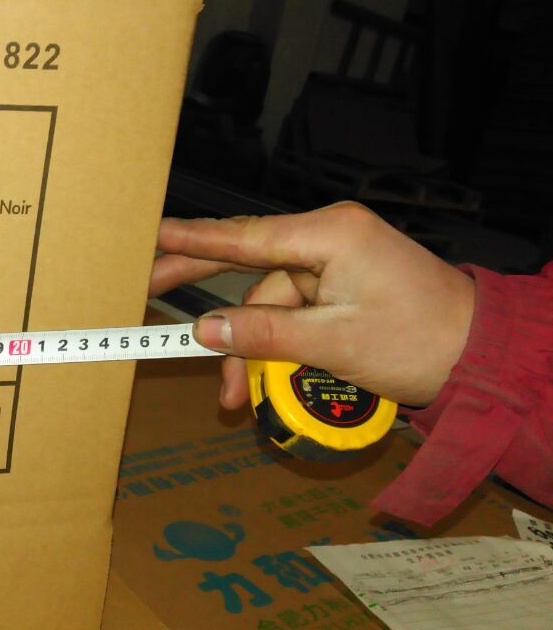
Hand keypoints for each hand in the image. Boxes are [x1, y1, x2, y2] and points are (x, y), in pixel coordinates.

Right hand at [149, 202, 474, 409]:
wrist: (482, 357)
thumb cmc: (422, 341)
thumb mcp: (333, 343)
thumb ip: (264, 334)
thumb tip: (206, 330)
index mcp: (330, 235)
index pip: (245, 236)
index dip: (192, 239)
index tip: (150, 234)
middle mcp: (328, 239)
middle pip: (246, 260)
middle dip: (198, 282)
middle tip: (146, 290)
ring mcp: (334, 262)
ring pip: (266, 302)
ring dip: (247, 347)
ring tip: (232, 395)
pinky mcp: (339, 286)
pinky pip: (289, 312)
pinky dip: (273, 345)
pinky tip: (257, 379)